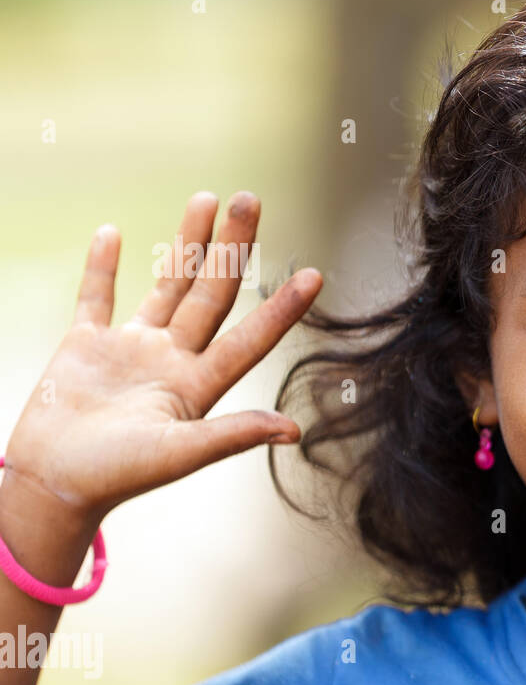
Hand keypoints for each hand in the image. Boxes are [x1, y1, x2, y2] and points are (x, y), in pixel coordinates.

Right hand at [1, 191, 322, 526]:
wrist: (52, 485)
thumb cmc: (116, 476)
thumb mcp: (180, 454)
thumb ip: (233, 435)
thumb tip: (293, 431)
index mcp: (198, 385)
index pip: (249, 338)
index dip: (281, 309)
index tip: (314, 275)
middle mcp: (172, 360)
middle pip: (210, 293)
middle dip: (231, 246)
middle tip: (250, 199)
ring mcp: (130, 349)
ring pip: (166, 284)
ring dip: (186, 242)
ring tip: (206, 200)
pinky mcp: (85, 346)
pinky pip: (96, 297)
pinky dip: (103, 266)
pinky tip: (114, 233)